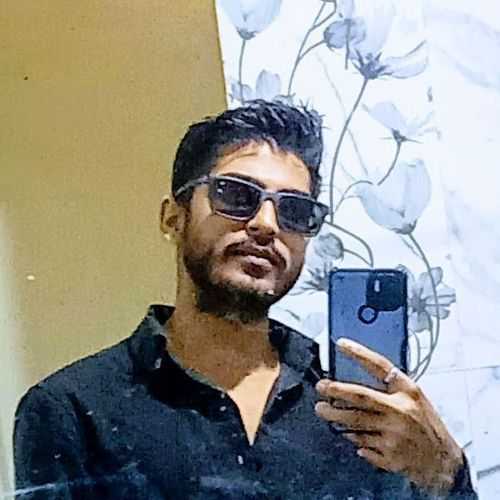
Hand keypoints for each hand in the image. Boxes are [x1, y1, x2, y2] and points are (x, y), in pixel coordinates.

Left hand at [315, 338, 463, 496]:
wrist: (445, 462)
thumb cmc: (427, 426)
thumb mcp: (415, 399)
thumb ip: (390, 390)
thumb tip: (356, 384)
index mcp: (408, 392)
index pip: (380, 366)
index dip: (359, 353)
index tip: (341, 344)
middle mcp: (400, 411)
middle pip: (361, 396)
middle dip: (336, 390)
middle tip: (321, 386)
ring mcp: (394, 434)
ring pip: (355, 422)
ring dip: (335, 415)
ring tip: (323, 410)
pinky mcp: (389, 455)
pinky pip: (361, 445)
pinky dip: (352, 438)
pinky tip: (349, 434)